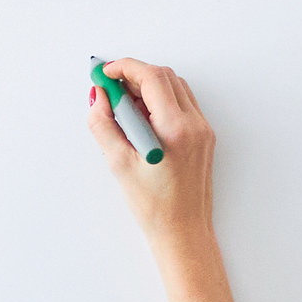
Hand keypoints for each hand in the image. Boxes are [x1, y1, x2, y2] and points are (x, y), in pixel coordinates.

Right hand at [84, 58, 282, 301]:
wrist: (184, 233)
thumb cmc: (154, 208)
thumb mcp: (119, 165)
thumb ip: (104, 125)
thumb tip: (98, 98)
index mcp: (175, 128)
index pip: (150, 77)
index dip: (123, 68)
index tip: (102, 72)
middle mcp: (194, 124)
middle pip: (164, 76)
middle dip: (133, 73)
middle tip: (107, 84)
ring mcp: (202, 130)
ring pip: (175, 87)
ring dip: (147, 85)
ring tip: (121, 102)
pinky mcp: (204, 138)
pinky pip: (182, 104)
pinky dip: (160, 99)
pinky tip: (141, 116)